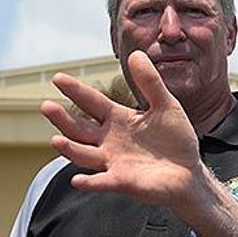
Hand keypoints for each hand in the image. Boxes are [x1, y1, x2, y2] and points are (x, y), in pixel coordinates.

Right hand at [40, 50, 203, 209]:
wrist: (190, 172)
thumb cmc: (176, 139)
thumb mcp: (166, 106)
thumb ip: (150, 83)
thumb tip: (136, 53)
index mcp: (119, 119)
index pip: (92, 102)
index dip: (76, 91)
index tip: (58, 78)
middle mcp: (110, 140)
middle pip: (79, 129)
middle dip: (63, 119)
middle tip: (47, 106)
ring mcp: (114, 162)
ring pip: (84, 155)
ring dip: (70, 149)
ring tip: (56, 139)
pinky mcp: (123, 182)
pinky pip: (102, 182)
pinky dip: (90, 182)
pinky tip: (78, 180)